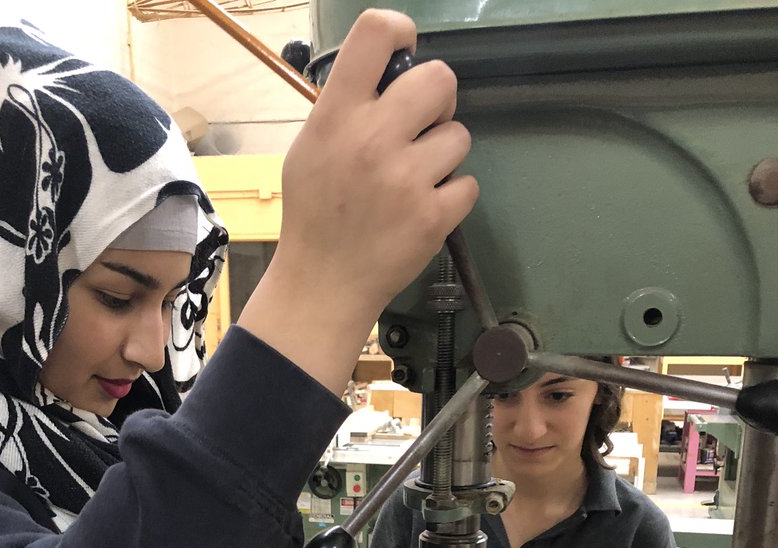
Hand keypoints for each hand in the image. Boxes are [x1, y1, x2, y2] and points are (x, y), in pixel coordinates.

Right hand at [239, 9, 478, 393]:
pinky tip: (423, 210)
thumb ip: (346, 108)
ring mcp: (406, 180)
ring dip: (443, 156)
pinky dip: (451, 197)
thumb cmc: (316, 216)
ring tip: (413, 180)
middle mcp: (373, 139)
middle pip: (440, 78)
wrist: (323, 285)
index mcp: (337, 115)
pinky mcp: (433, 216)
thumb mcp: (310, 148)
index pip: (377, 33)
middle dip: (437, 101)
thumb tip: (389, 79)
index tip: (405, 51)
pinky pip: (467, 184)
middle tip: (420, 127)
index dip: (400, 32)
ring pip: (459, 136)